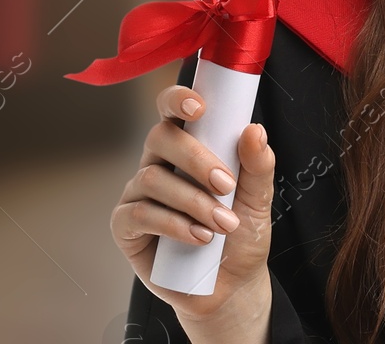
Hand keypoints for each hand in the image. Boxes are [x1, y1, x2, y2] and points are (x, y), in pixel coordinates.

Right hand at [111, 83, 275, 336]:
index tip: (199, 108)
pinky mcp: (125, 227)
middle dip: (196, 159)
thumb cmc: (241, 234)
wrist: (230, 284)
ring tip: (223, 224)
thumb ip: (258, 165)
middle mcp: (159, 164)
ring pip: (152, 179)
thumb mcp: (259, 198)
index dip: (178, 100)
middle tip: (226, 185)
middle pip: (160, 138)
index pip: (173, 111)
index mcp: (189, 147)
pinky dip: (173, 225)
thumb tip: (253, 130)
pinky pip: (138, 215)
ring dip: (193, 201)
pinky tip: (199, 238)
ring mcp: (138, 195)